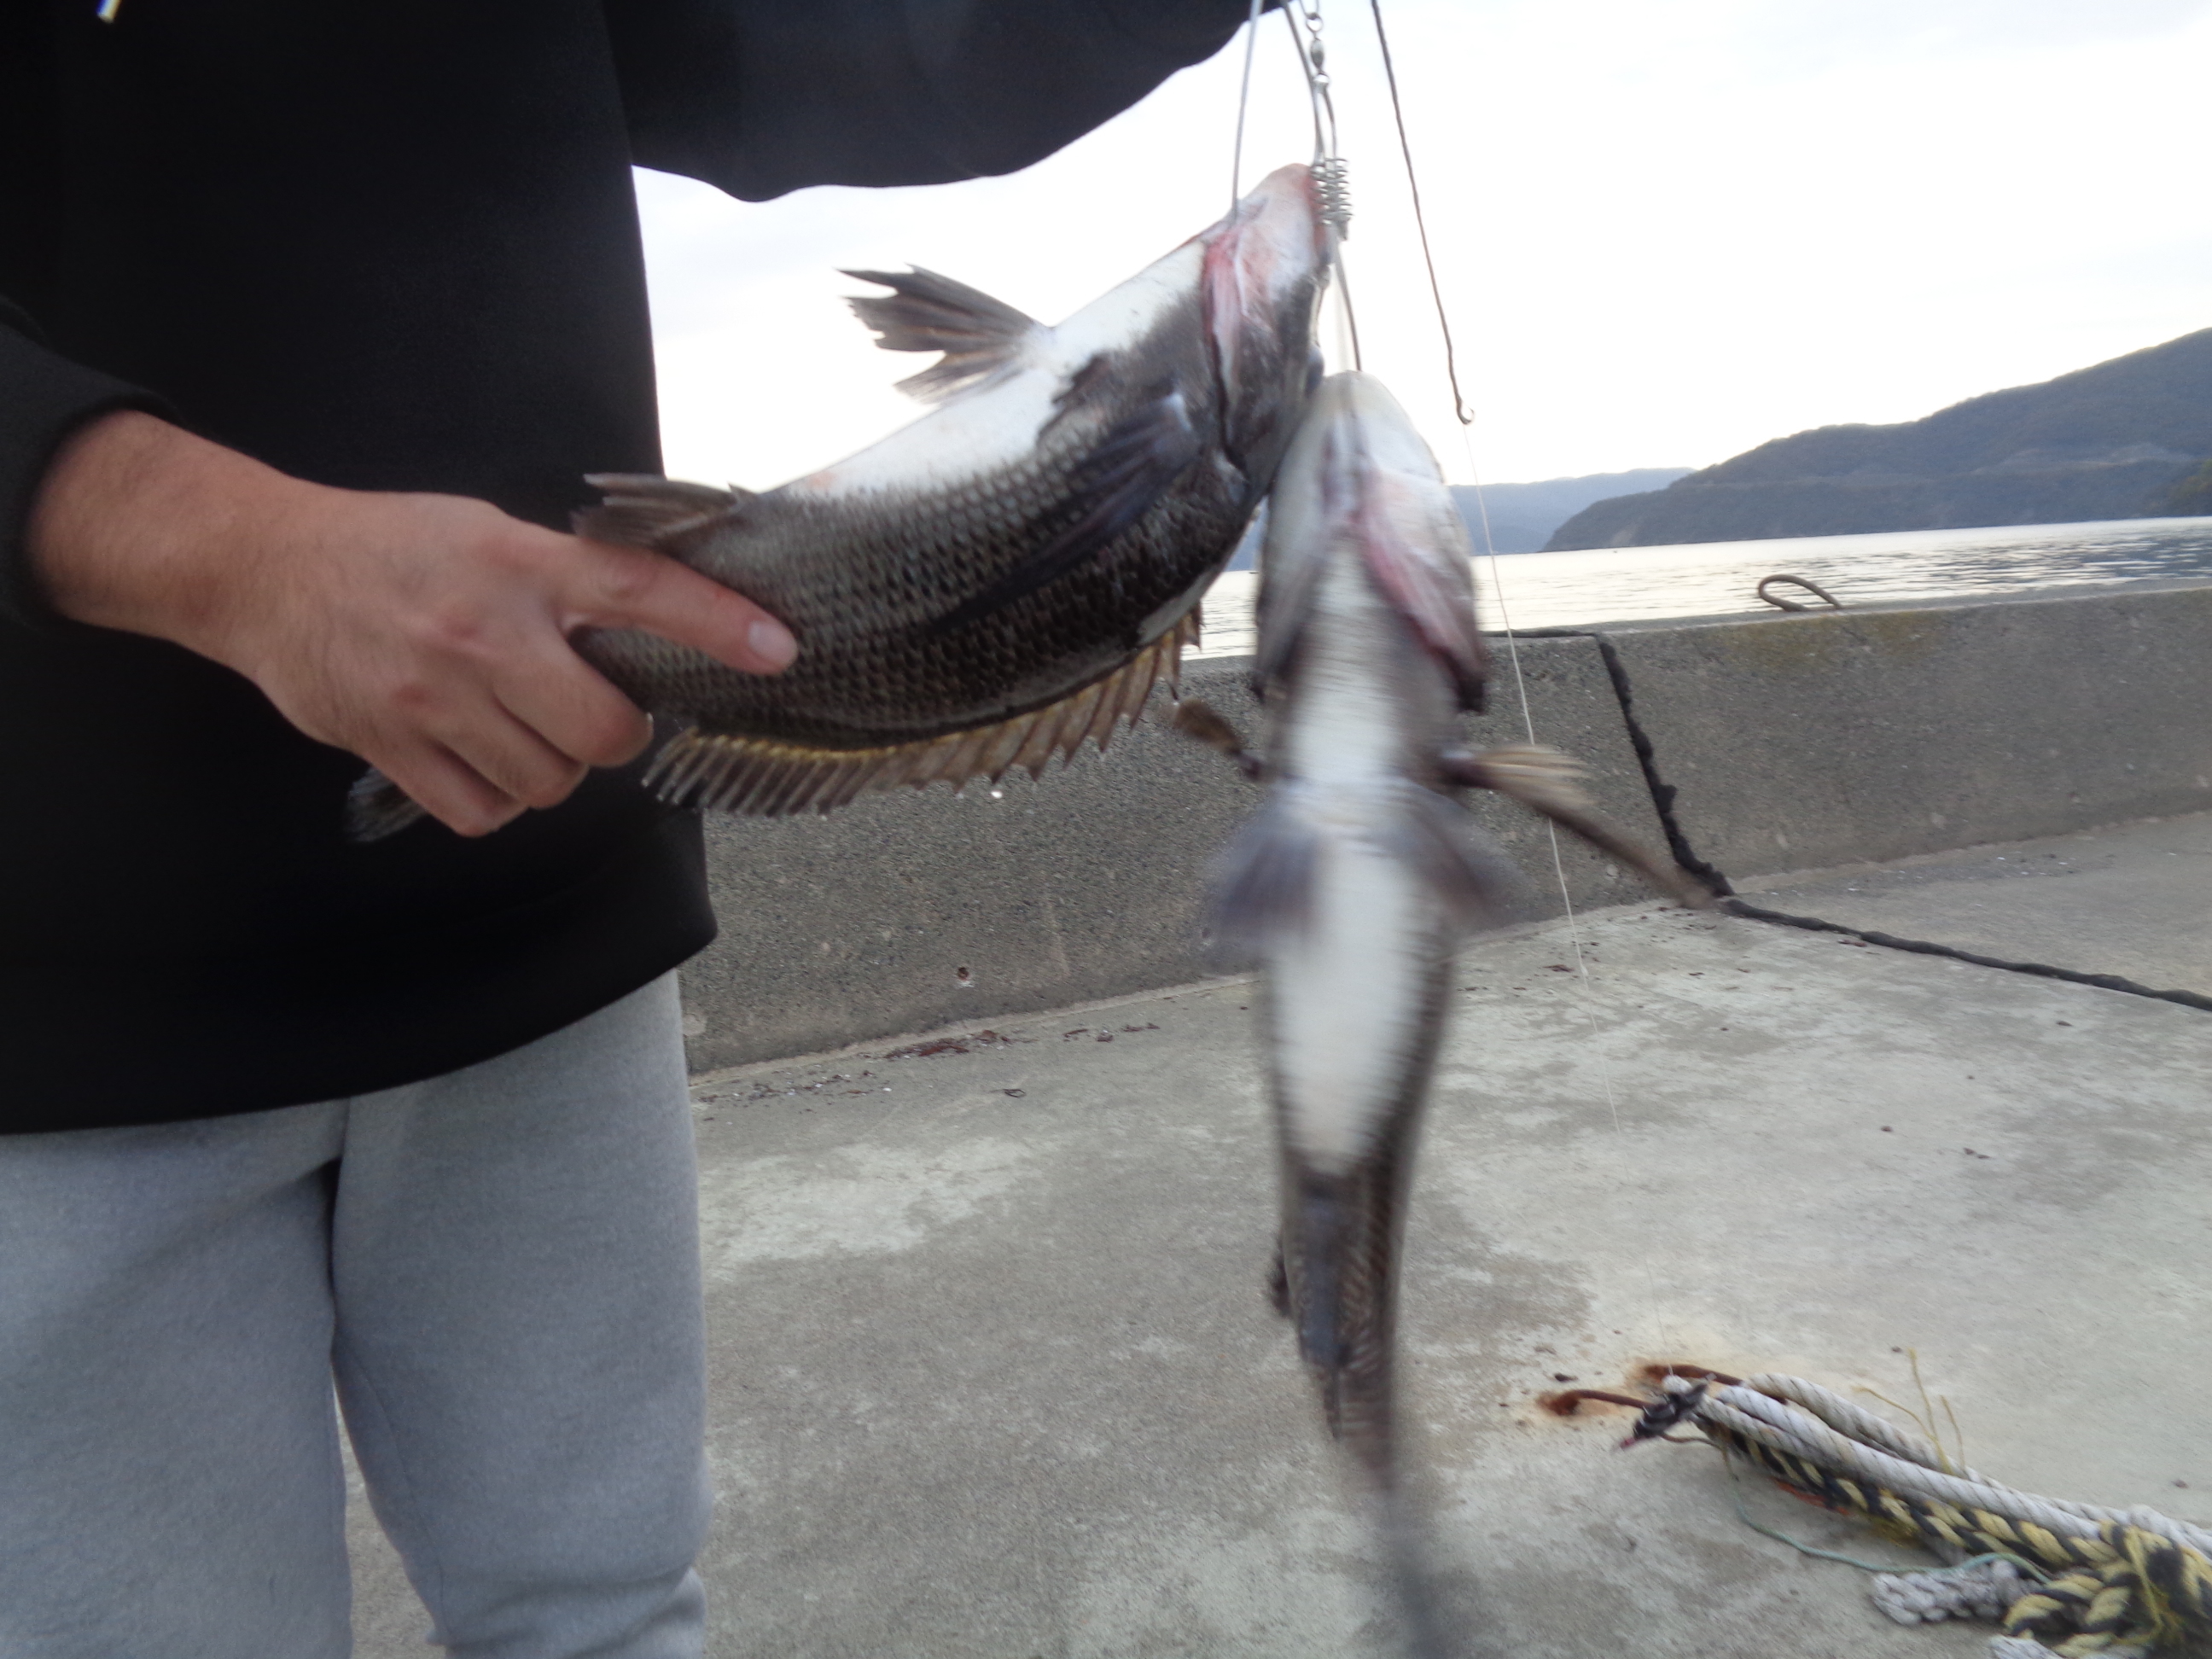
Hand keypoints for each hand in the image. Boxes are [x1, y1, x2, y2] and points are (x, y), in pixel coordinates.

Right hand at [28, 411, 794, 835]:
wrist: (264, 570)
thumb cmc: (394, 548)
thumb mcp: (490, 534)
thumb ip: (566, 581)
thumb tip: (654, 627)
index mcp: (519, 564)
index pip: (639, 589)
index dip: (716, 623)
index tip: (776, 648)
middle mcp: (483, 632)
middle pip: (604, 731)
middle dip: (614, 734)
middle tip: (590, 712)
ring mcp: (435, 698)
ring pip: (549, 782)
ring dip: (553, 769)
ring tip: (521, 728)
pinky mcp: (392, 747)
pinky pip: (484, 812)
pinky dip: (499, 801)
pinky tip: (483, 759)